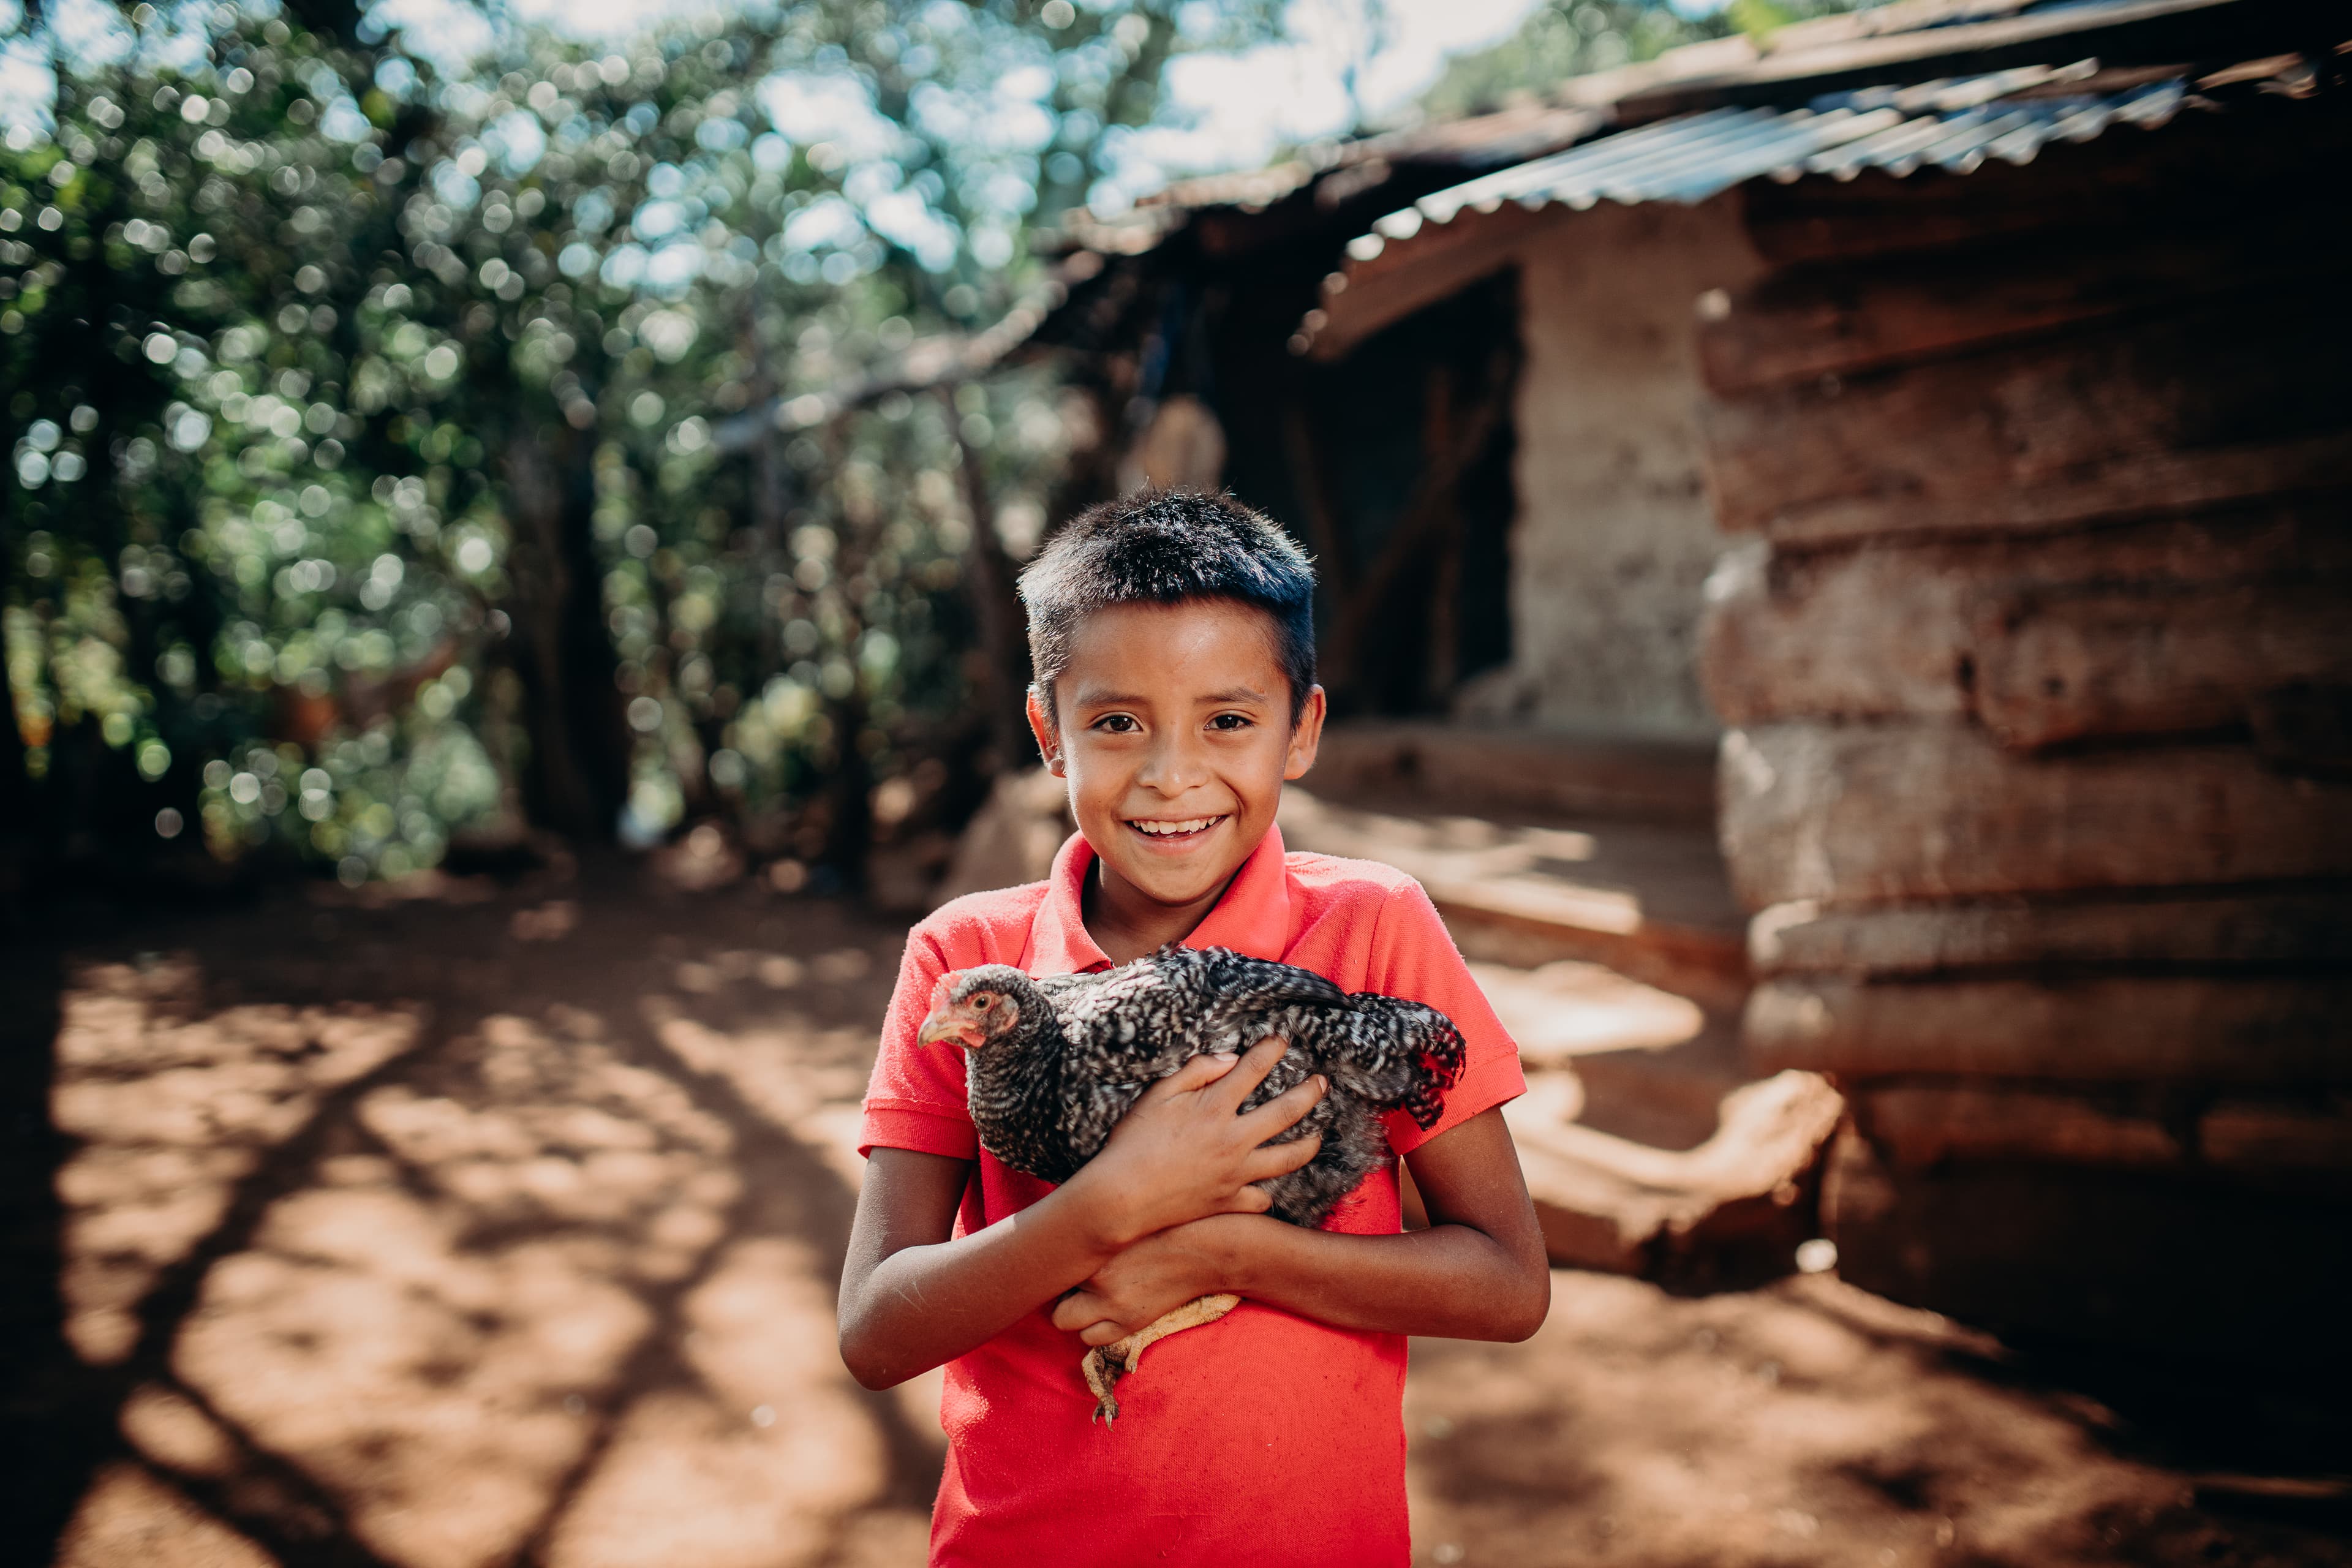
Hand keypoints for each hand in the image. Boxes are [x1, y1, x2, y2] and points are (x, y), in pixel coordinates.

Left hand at [1051, 1213, 1257, 1345]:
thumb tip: (1064, 1232)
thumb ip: (1095, 1229)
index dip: (1054, 1261)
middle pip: (1051, 1292)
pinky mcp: (1130, 1323)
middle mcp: (1098, 1277)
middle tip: (1074, 1280)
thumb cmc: (1170, 1223)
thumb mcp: (1128, 1216)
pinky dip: (1095, 1328)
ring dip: (1074, 1310)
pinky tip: (1108, 1310)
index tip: (1062, 1258)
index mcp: (1095, 1243)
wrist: (1209, 1248)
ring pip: (1066, 1322)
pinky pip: (1092, 1339)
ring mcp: (1113, 1304)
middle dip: (1059, 1289)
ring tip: (1091, 1296)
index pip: (1050, 1260)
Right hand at [1062, 1037, 1324, 1250]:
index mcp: (1214, 1107)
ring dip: (1308, 1144)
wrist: (1119, 1199)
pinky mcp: (1228, 1202)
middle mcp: (1234, 1139)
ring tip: (1316, 1136)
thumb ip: (1195, 1072)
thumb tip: (1229, 1058)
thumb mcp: (1156, 1096)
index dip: (1272, 1050)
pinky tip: (1269, 1187)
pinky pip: (1261, 1198)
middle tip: (1322, 1083)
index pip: (1254, 1069)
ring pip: (1288, 1158)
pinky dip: (1267, 1193)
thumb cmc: (1132, 1143)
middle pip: (1287, 1111)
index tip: (1282, 1040)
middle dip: (1310, 1092)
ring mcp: (1236, 1173)